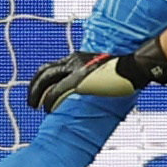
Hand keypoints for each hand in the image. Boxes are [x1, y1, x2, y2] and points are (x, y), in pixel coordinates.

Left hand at [27, 38, 166, 110]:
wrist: (135, 66)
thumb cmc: (127, 69)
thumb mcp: (104, 70)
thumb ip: (93, 76)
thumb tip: (94, 88)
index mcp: (79, 57)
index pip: (52, 67)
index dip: (43, 80)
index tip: (40, 92)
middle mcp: (74, 60)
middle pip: (44, 72)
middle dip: (34, 88)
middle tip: (31, 102)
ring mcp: (75, 69)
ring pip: (46, 80)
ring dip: (37, 94)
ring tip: (35, 107)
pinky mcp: (78, 79)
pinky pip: (56, 91)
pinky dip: (49, 101)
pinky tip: (47, 109)